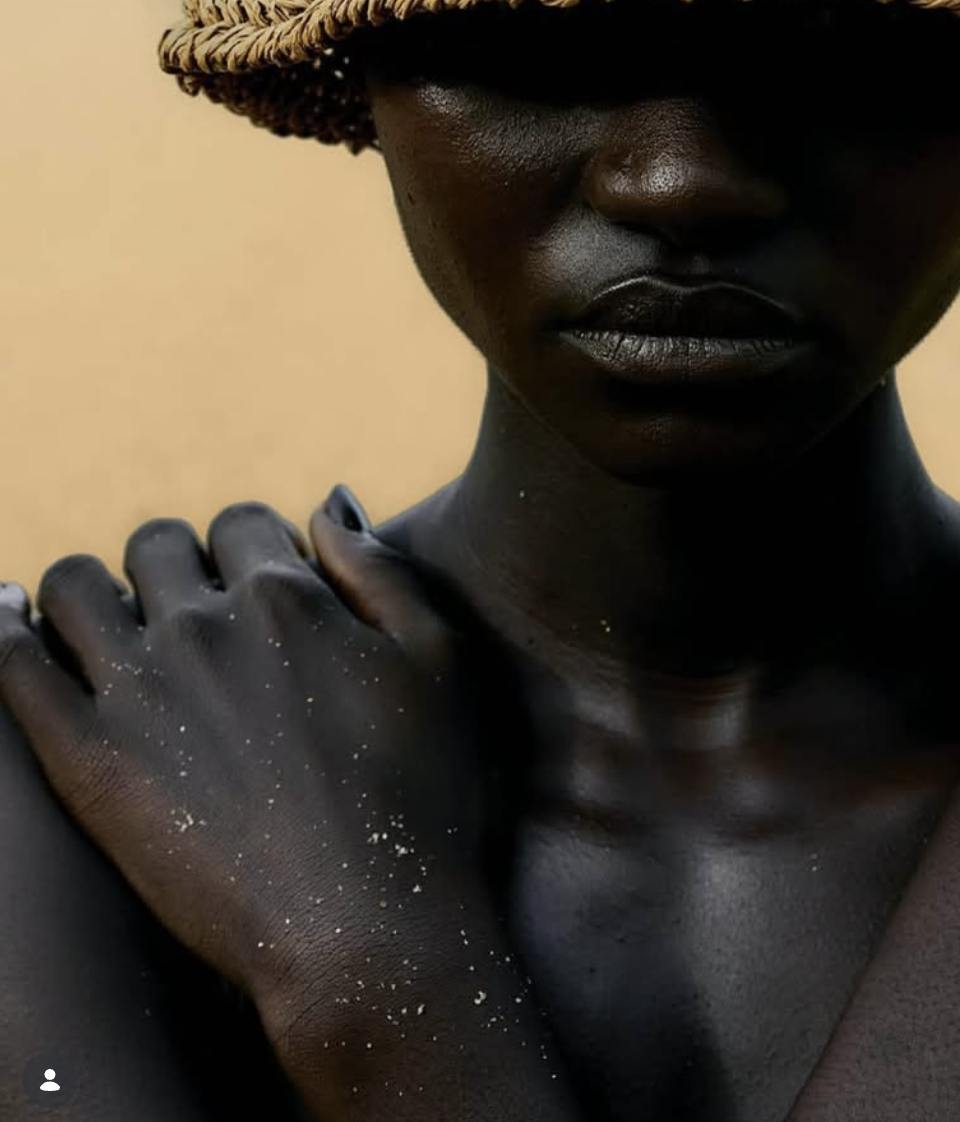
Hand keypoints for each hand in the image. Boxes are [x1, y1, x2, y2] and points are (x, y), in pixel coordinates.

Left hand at [0, 488, 495, 1006]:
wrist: (368, 932)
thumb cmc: (425, 803)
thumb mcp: (440, 662)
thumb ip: (380, 571)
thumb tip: (325, 504)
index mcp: (289, 597)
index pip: (240, 523)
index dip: (248, 551)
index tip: (253, 592)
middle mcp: (207, 625)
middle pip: (155, 545)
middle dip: (170, 565)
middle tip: (182, 616)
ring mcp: (139, 691)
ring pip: (74, 587)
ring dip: (85, 589)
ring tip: (97, 623)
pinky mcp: (88, 760)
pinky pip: (13, 665)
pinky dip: (3, 629)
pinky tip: (8, 623)